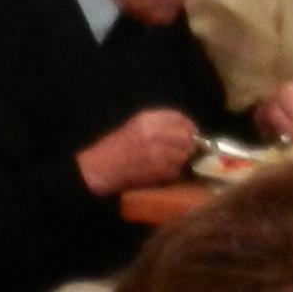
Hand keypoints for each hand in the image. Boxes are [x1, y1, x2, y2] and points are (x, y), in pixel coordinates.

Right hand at [76, 108, 203, 196]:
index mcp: (147, 119)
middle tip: (187, 150)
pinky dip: (173, 173)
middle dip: (189, 145)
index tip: (192, 132)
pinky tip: (163, 172)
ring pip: (183, 155)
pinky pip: (176, 171)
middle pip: (186, 137)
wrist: (101, 168)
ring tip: (172, 162)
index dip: (189, 125)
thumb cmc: (117, 147)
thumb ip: (160, 124)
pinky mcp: (157, 171)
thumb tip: (186, 129)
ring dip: (182, 160)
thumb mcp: (136, 126)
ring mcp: (157, 152)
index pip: (179, 118)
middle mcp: (154, 133)